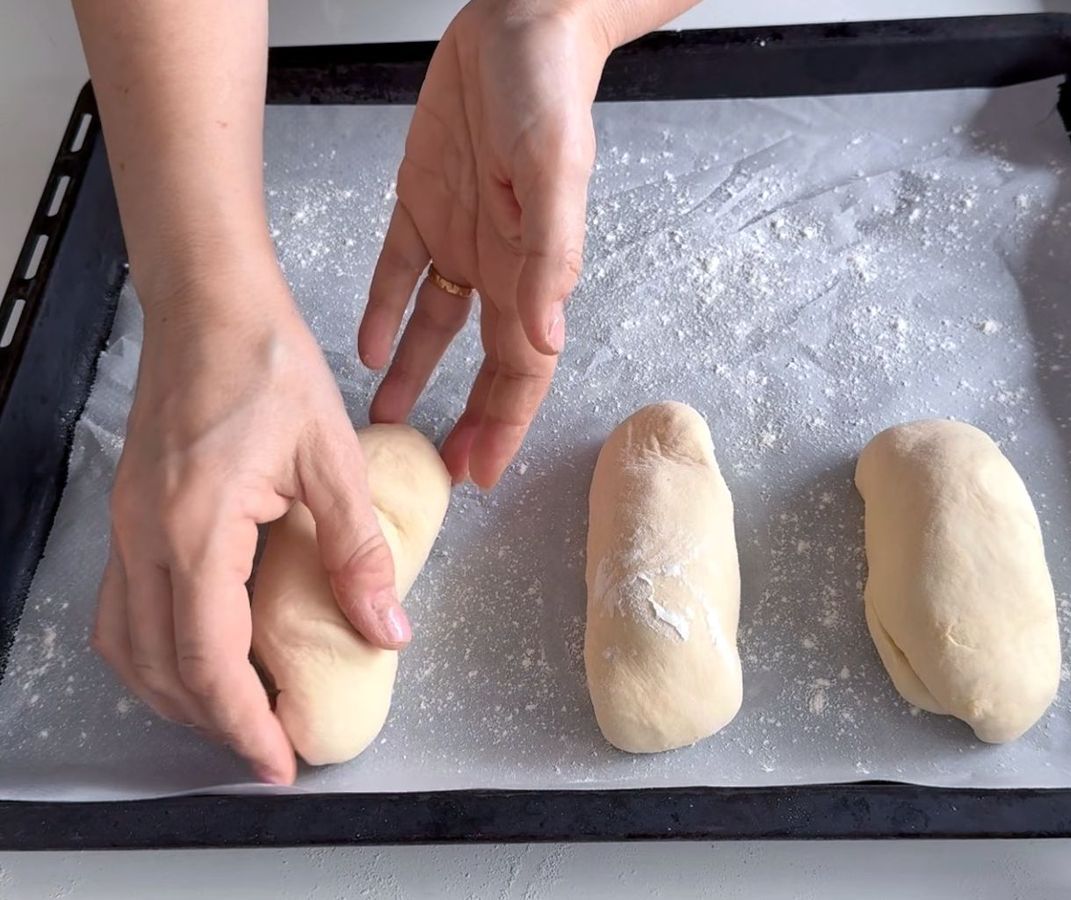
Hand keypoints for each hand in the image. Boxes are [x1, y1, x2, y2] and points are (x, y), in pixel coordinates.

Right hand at [93, 266, 405, 783]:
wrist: (208, 302)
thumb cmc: (266, 362)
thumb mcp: (331, 457)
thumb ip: (357, 551)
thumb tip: (386, 629)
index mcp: (194, 529)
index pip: (209, 660)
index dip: (246, 722)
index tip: (283, 761)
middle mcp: (144, 537)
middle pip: (161, 668)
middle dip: (214, 721)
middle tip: (271, 745)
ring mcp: (127, 526)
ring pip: (129, 645)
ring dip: (179, 693)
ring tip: (239, 712)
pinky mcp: (130, 513)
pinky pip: (124, 608)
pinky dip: (158, 651)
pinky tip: (204, 651)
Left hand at [359, 0, 609, 487]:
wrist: (518, 24)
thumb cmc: (548, 91)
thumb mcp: (553, 168)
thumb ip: (551, 253)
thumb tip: (546, 337)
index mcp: (534, 266)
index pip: (523, 366)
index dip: (506, 422)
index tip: (483, 471)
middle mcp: (500, 263)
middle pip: (487, 361)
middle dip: (470, 418)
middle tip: (444, 470)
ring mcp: (461, 237)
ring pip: (437, 328)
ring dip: (416, 374)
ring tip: (389, 421)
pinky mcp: (424, 205)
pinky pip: (400, 272)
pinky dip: (383, 309)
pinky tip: (364, 345)